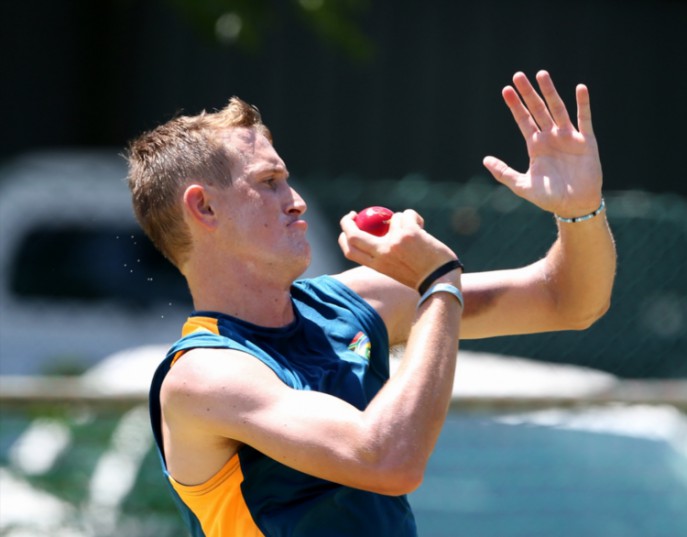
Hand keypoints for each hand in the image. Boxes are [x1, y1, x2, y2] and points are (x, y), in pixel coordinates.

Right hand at [338, 209, 458, 289]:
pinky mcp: (409, 232)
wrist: (441, 280)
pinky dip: (415, 217)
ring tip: (415, 233)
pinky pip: (407, 214)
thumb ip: (383, 256)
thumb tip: (378, 233)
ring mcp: (394, 241)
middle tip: (353, 214)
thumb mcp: (394, 270)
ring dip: (402, 221)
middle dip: (347, 221)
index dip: (344, 237)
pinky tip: (422, 227)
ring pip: (391, 218)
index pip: (350, 250)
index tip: (347, 228)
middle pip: (353, 233)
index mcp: (377, 265)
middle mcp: (382, 252)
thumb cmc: (421, 277)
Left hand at [483, 70, 602, 217]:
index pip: (523, 120)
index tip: (505, 90)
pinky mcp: (586, 141)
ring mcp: (569, 137)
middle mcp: (551, 137)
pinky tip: (580, 88)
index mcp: (535, 146)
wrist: (573, 206)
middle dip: (528, 93)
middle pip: (538, 110)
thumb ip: (503, 172)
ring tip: (541, 74)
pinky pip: (584, 119)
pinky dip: (583, 104)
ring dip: (550, 92)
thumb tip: (484, 160)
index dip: (515, 106)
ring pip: (557, 109)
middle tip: (518, 75)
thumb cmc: (548, 197)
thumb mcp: (521, 185)